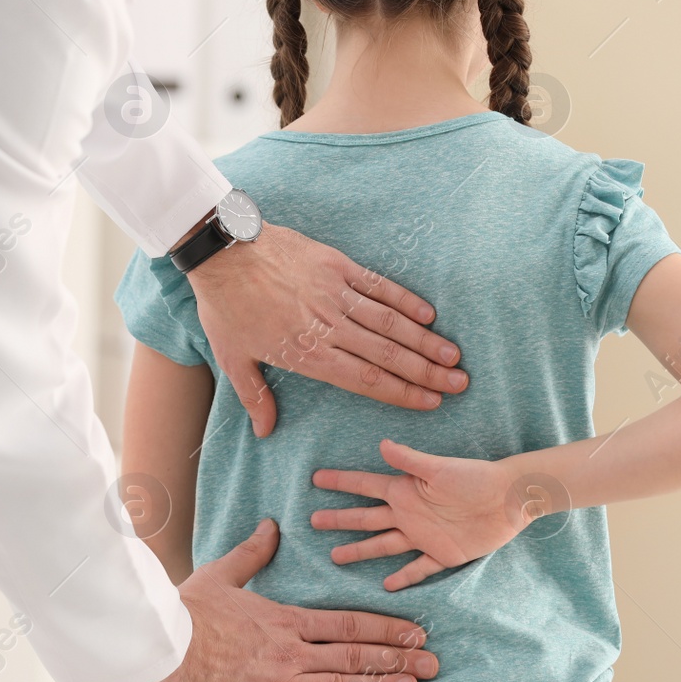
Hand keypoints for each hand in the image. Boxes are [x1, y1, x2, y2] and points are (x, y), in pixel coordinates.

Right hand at [143, 519, 438, 681]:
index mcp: (286, 619)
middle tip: (433, 663)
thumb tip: (270, 527)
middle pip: (357, 656)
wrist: (161, 653)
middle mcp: (292, 652)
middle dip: (399, 658)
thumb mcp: (221, 575)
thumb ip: (252, 554)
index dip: (387, 628)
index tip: (416, 632)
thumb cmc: (188, 614)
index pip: (349, 623)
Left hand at [187, 223, 467, 437]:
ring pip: (389, 322)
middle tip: (458, 384)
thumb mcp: (231, 357)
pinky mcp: (336, 265)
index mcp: (306, 353)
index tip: (430, 403)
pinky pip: (377, 285)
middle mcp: (328, 326)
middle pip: (387, 354)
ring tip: (453, 356)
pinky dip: (404, 299)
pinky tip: (428, 314)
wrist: (222, 250)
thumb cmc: (225, 306)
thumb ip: (255, 396)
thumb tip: (266, 432)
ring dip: (425, 340)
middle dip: (426, 373)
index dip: (401, 393)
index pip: (365, 379)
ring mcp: (335, 293)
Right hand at [311, 440, 539, 590]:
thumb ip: (410, 460)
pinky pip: (418, 568)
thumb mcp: (440, 467)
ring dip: (360, 550)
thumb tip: (382, 444)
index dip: (341, 482)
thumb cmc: (476, 477)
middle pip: (366, 518)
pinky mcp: (443, 554)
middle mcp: (409, 513)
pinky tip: (386, 585)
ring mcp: (423, 536)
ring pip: (383, 545)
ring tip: (336, 556)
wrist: (510, 499)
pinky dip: (403, 577)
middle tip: (313, 521)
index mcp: (405, 490)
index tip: (316, 478)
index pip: (365, 485)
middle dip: (340, 519)